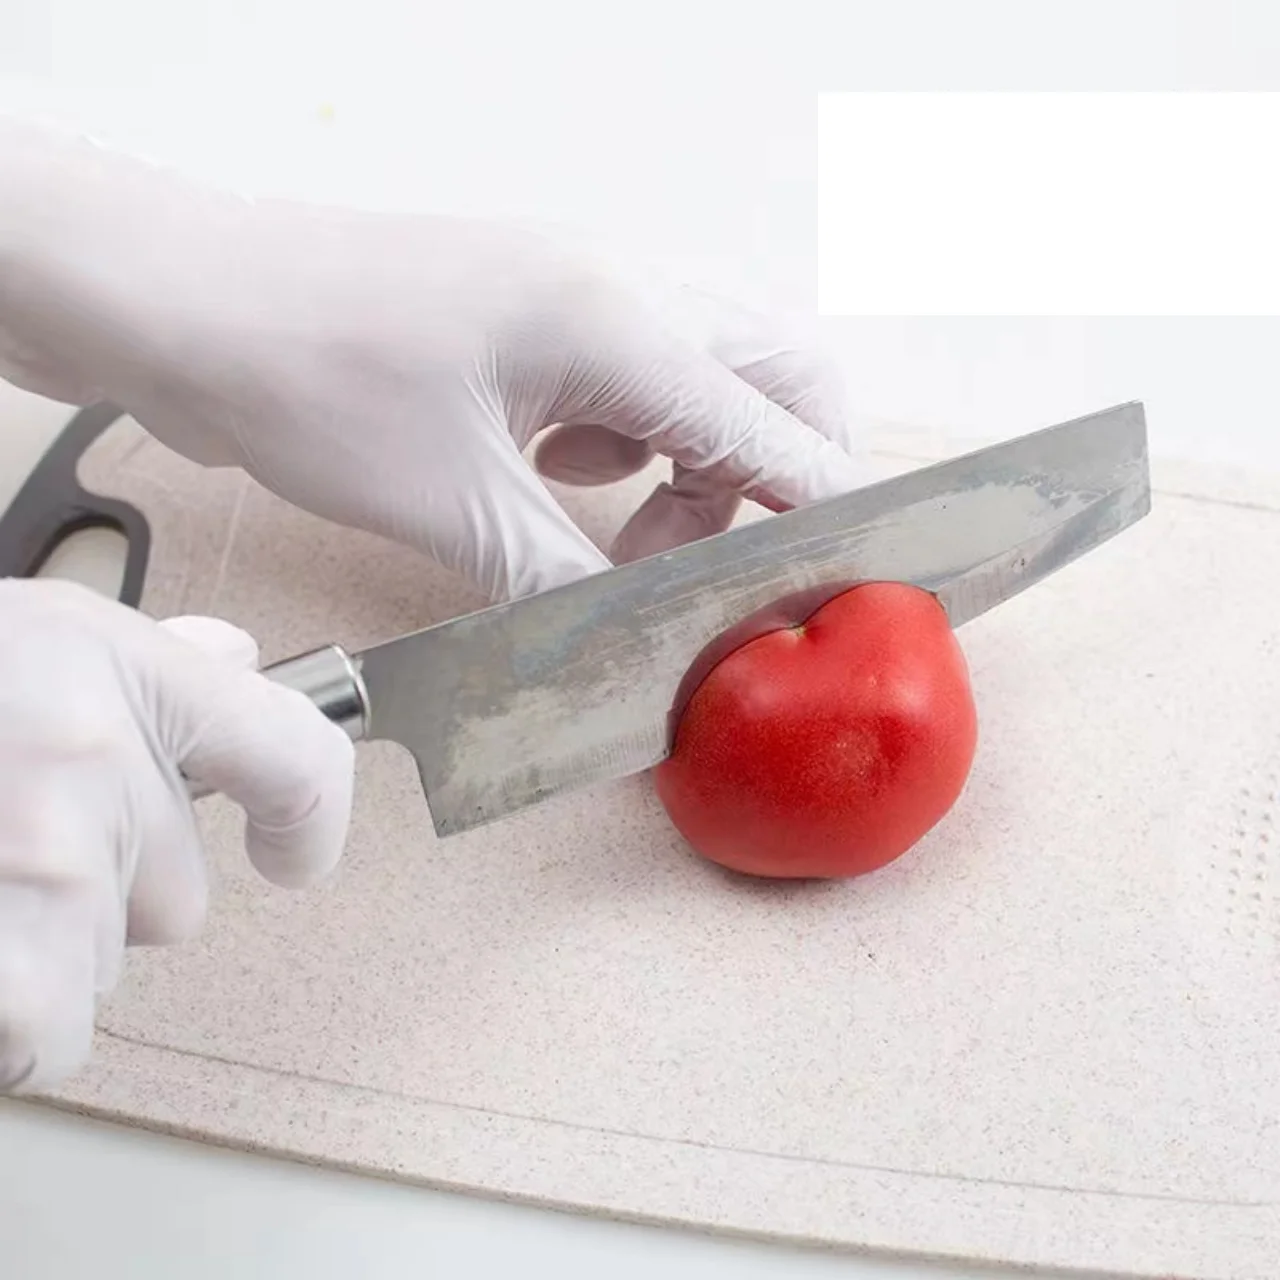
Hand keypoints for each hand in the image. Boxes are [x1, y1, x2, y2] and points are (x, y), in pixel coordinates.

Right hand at [0, 578, 352, 1093]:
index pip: (297, 756)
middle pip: (181, 898)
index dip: (316, 818)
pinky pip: (48, 1035)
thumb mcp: (38, 637)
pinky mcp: (4, 979)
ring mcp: (38, 880)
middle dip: (111, 882)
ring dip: (49, 946)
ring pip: (108, 966)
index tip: (296, 852)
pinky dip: (12, 1016)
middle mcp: (89, 773)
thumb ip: (150, 659)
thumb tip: (235, 658)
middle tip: (12, 834)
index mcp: (116, 678)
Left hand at [1, 118, 865, 601]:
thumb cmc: (304, 376)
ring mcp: (579, 290)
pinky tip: (559, 479)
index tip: (849, 582)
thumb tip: (641, 646)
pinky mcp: (538, 312)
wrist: (188, 303)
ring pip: (704, 379)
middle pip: (774, 377)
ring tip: (618, 536)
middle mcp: (620, 286)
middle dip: (771, 480)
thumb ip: (571, 583)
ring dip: (692, 466)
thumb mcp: (454, 509)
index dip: (822, 516)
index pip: (774, 431)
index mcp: (618, 320)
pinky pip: (632, 378)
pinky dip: (627, 442)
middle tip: (722, 563)